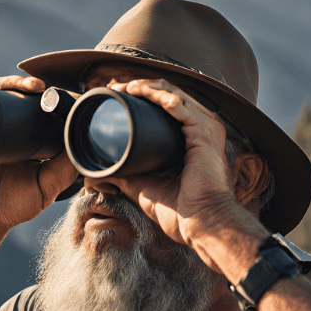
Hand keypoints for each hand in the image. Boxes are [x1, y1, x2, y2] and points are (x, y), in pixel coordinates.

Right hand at [0, 76, 78, 229]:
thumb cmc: (15, 204)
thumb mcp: (47, 187)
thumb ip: (64, 170)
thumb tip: (82, 147)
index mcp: (32, 138)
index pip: (43, 109)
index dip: (55, 98)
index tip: (69, 96)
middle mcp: (11, 129)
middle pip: (22, 95)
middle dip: (34, 84)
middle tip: (48, 88)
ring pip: (2, 93)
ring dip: (16, 82)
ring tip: (33, 86)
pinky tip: (2, 89)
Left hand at [104, 78, 246, 246]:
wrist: (202, 224)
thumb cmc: (184, 213)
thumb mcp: (147, 189)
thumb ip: (128, 177)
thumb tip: (103, 174)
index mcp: (196, 139)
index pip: (169, 107)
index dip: (144, 97)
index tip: (120, 96)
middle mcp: (204, 129)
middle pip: (171, 94)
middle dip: (142, 86)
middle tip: (117, 86)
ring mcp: (206, 128)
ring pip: (173, 93)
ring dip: (146, 86)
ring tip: (124, 86)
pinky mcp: (203, 132)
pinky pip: (178, 104)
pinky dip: (157, 95)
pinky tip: (140, 91)